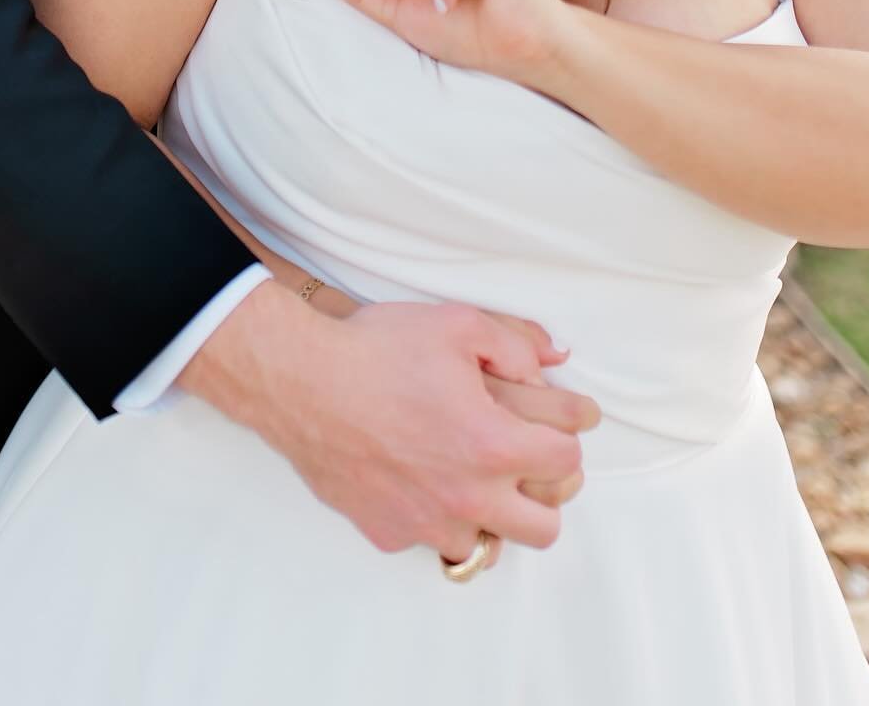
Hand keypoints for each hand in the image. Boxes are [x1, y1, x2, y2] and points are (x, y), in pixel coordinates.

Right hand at [183, 283, 598, 558]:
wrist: (301, 379)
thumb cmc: (378, 348)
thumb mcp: (458, 323)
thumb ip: (516, 344)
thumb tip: (554, 359)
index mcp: (493, 445)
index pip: (567, 461)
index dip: (565, 435)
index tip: (553, 426)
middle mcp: (466, 497)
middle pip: (544, 528)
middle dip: (544, 495)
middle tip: (523, 464)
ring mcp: (425, 522)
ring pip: (486, 546)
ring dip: (487, 515)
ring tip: (470, 478)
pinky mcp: (387, 532)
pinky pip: (427, 541)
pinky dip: (433, 519)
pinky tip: (420, 483)